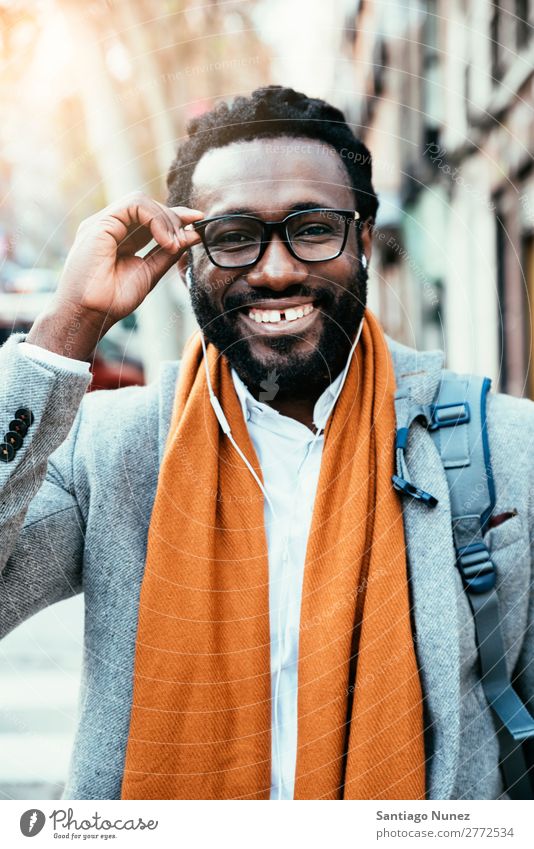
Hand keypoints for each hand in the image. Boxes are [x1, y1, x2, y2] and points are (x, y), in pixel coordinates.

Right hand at [27, 192, 203, 358]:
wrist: (89, 314)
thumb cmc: (112, 300)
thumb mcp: (149, 272)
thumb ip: (167, 253)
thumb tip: (192, 235)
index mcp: (119, 238)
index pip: (149, 217)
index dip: (174, 216)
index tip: (198, 220)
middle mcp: (110, 227)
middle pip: (148, 207)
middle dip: (173, 218)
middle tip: (188, 237)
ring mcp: (103, 223)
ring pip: (141, 201)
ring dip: (166, 219)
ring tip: (174, 243)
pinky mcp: (100, 224)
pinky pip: (134, 205)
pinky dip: (155, 219)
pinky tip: (164, 240)